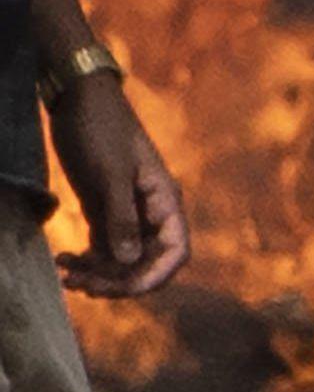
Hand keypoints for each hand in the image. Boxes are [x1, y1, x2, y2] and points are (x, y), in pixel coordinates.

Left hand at [49, 80, 189, 295]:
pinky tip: (62, 259)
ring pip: (121, 259)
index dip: (155, 276)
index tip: (124, 290)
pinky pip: (101, 248)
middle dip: (116, 280)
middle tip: (79, 284)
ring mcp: (126, 212)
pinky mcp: (103, 210)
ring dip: (96, 273)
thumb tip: (130, 261)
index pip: (174, 252)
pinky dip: (85, 260)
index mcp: (164, 201)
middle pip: (145, 263)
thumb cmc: (101, 130)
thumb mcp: (110, 173)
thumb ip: (121, 217)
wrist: (79, 100)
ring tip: (65, 272)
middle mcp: (150, 212)